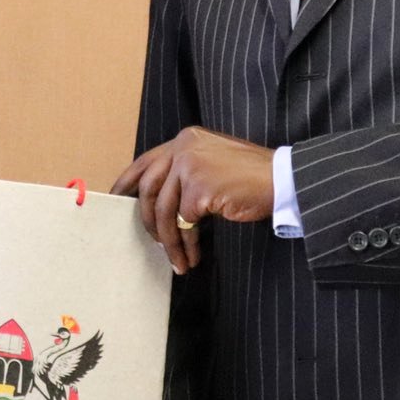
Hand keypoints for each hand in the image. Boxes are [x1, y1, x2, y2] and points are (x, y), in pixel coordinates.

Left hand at [112, 126, 276, 272]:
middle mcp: (183, 148)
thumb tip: (158, 203)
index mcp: (185, 140)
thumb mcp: (213, 162)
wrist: (283, 179)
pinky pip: (184, 222)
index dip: (127, 182)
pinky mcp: (199, 188)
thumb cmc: (252, 176)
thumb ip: (186, 172)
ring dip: (169, 241)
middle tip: (156, 244)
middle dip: (149, 222)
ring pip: (164, 210)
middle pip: (149, 189)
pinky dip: (187, 243)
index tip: (116, 200)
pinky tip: (195, 254)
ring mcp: (190, 166)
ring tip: (178, 260)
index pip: (145, 162)